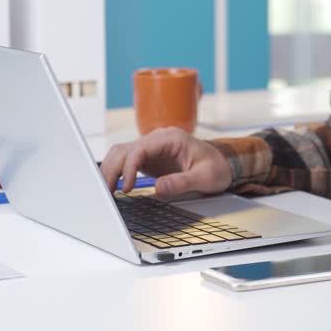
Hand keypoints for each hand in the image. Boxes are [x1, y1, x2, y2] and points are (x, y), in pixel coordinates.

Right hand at [99, 127, 231, 197]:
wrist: (224, 164)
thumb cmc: (217, 168)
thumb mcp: (205, 177)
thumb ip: (182, 182)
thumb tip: (159, 187)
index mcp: (171, 138)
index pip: (141, 148)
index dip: (129, 166)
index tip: (127, 186)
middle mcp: (158, 139)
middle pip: (125, 149)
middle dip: (113, 169)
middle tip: (107, 192)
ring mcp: (152, 148)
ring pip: (122, 153)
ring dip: (112, 170)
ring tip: (107, 191)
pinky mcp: (149, 158)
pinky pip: (127, 161)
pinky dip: (118, 172)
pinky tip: (114, 186)